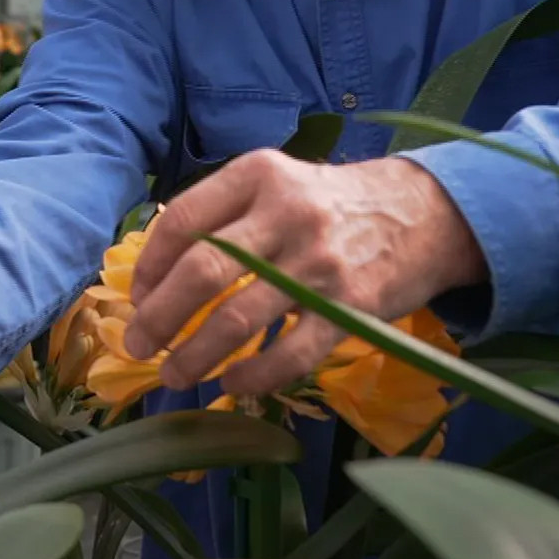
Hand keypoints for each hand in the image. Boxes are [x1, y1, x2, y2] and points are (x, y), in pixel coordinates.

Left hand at [124, 151, 484, 395]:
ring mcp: (319, 263)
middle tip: (138, 346)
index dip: (148, 267)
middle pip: (201, 272)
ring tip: (174, 375)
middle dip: (158, 318)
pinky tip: (233, 383)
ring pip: (238, 318)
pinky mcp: (350, 308)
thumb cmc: (328, 204)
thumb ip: (222, 216)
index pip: (182, 221)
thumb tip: (155, 276)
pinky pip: (289, 354)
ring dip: (195, 355)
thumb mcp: (275, 183)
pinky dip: (252, 375)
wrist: (422, 213)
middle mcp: (286, 213)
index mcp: (257, 175)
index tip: (136, 298)